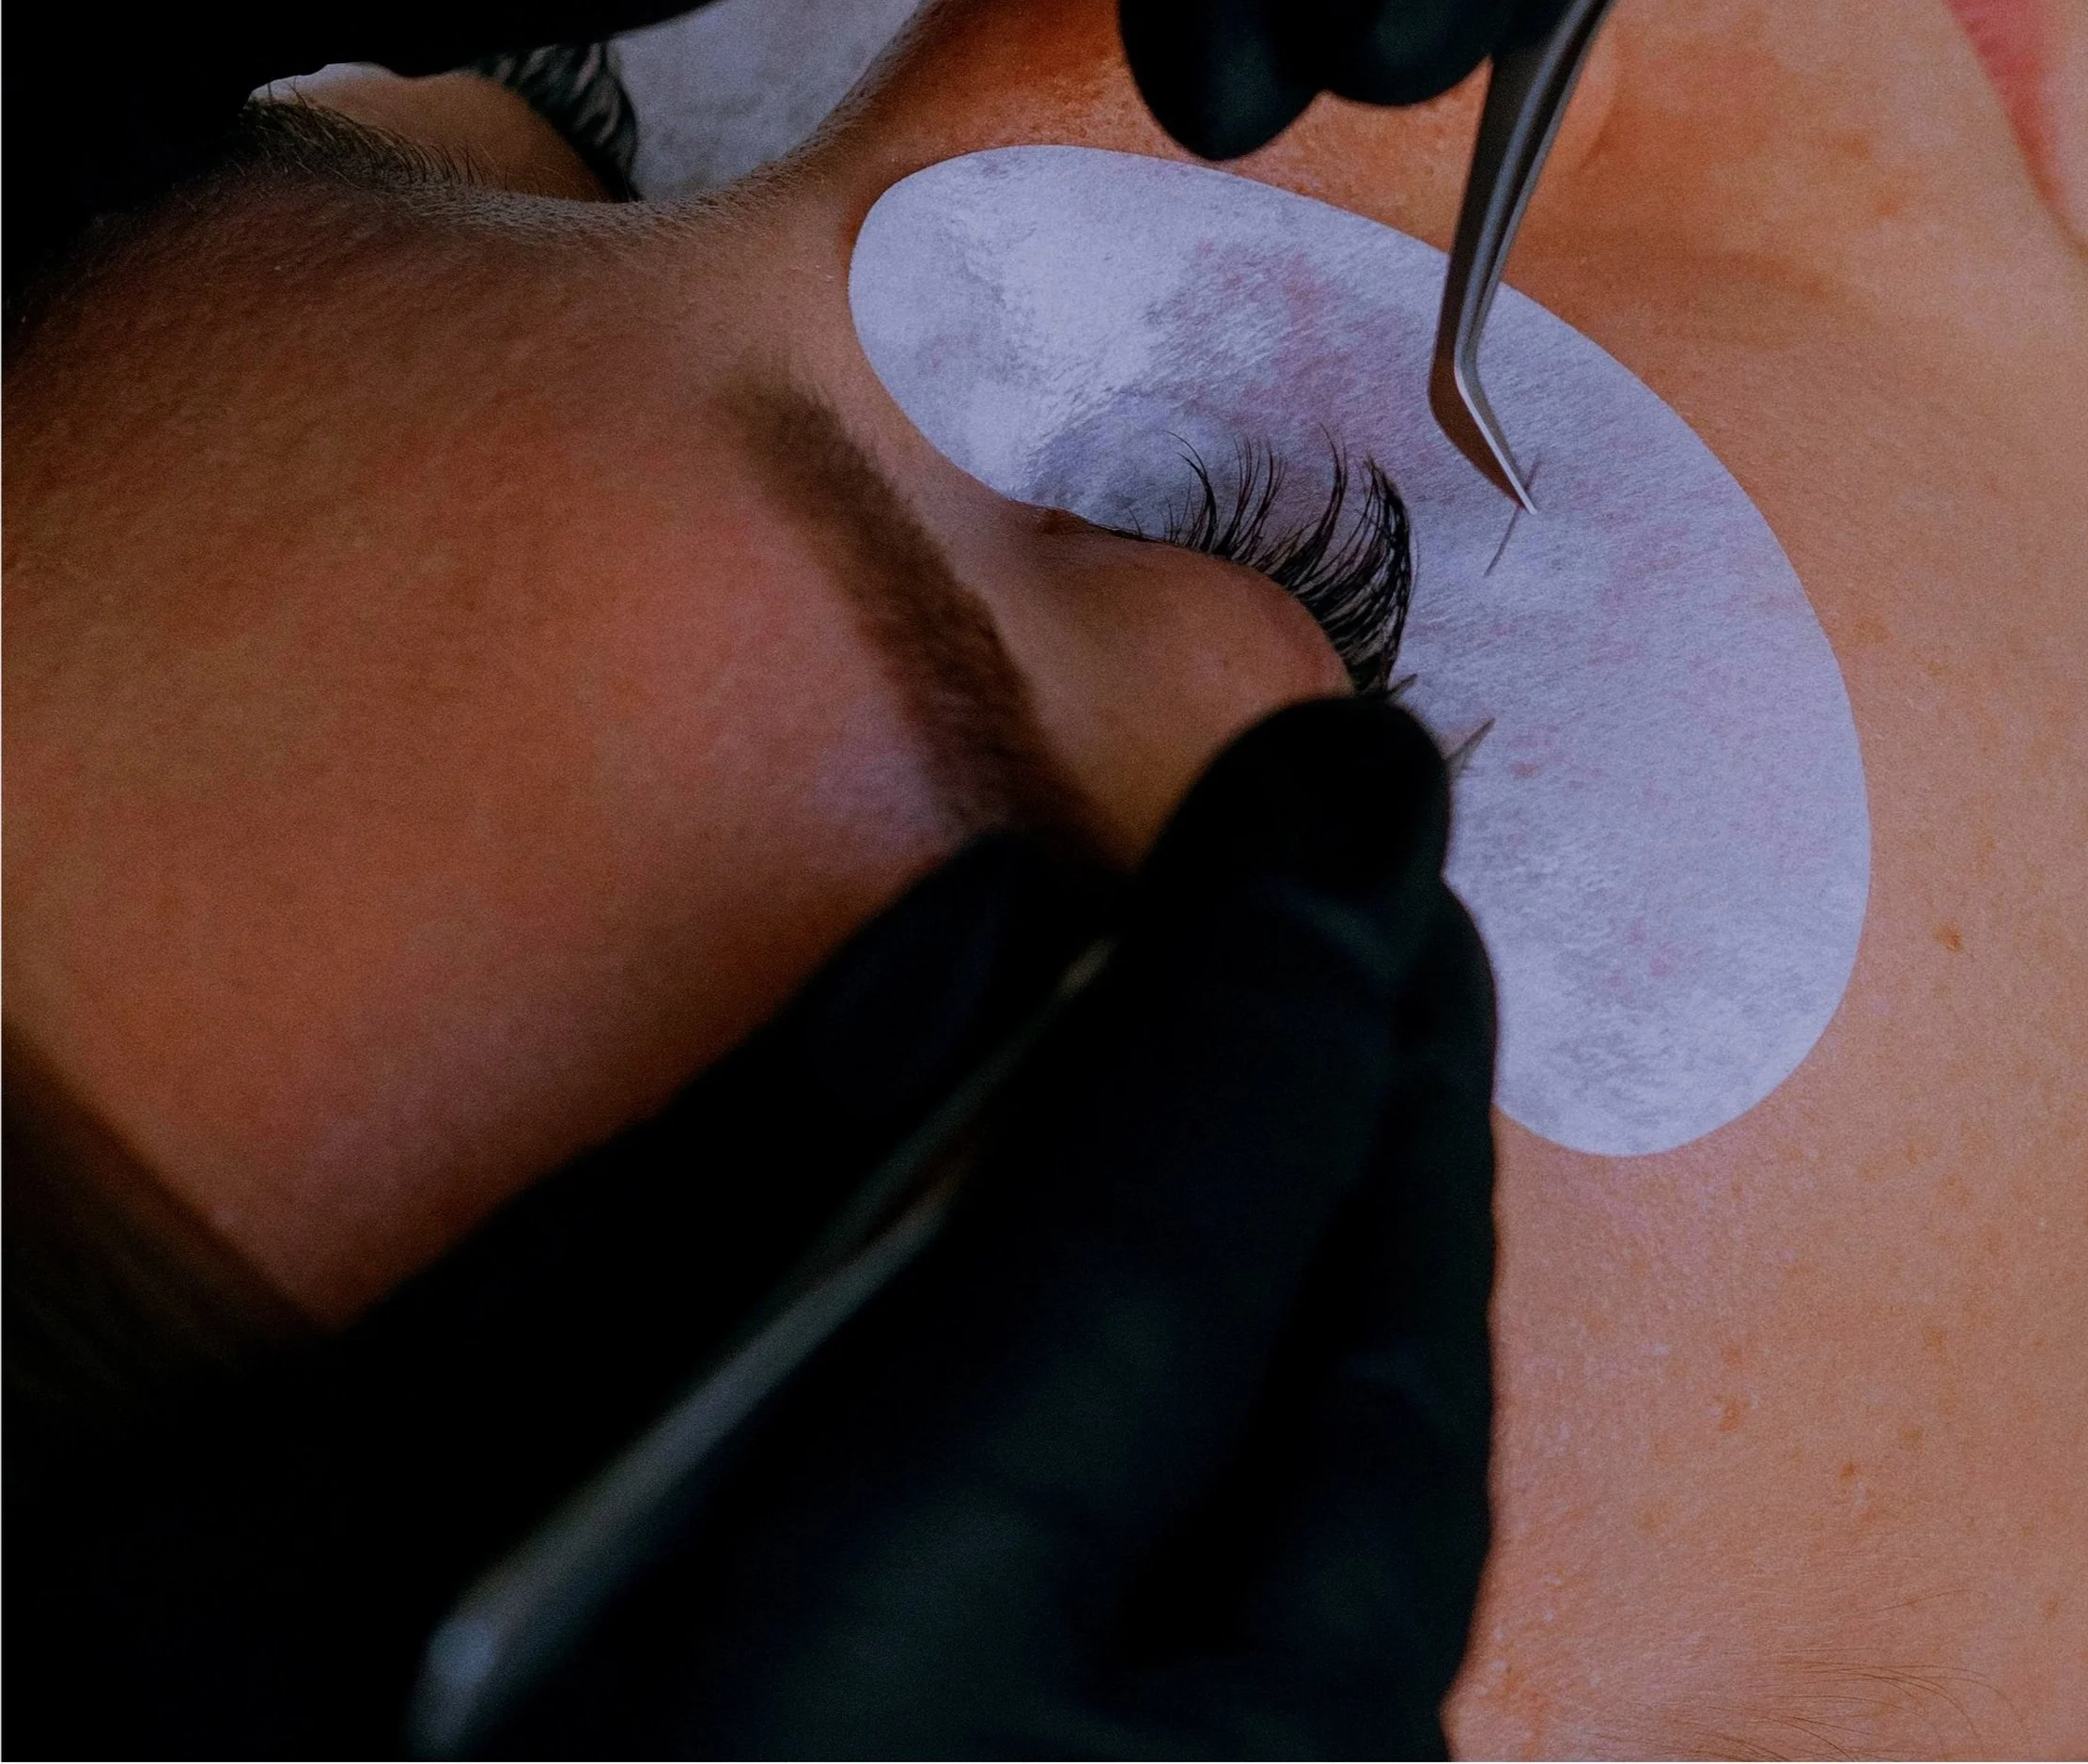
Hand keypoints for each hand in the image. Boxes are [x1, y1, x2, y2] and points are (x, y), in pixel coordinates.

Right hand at [11, 706, 1490, 1761]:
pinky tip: (1292, 1376)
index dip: (1275, 973)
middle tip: (1401, 881)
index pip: (1165, 1248)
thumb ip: (685, 1217)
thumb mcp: (325, 1540)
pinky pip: (1350, 1705)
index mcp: (864, 1717)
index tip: (1347, 774)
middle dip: (1394, 1113)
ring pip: (1405, 1587)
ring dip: (1390, 1295)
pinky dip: (1347, 1495)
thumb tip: (992, 932)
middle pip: (1366, 1426)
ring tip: (1365, 1077)